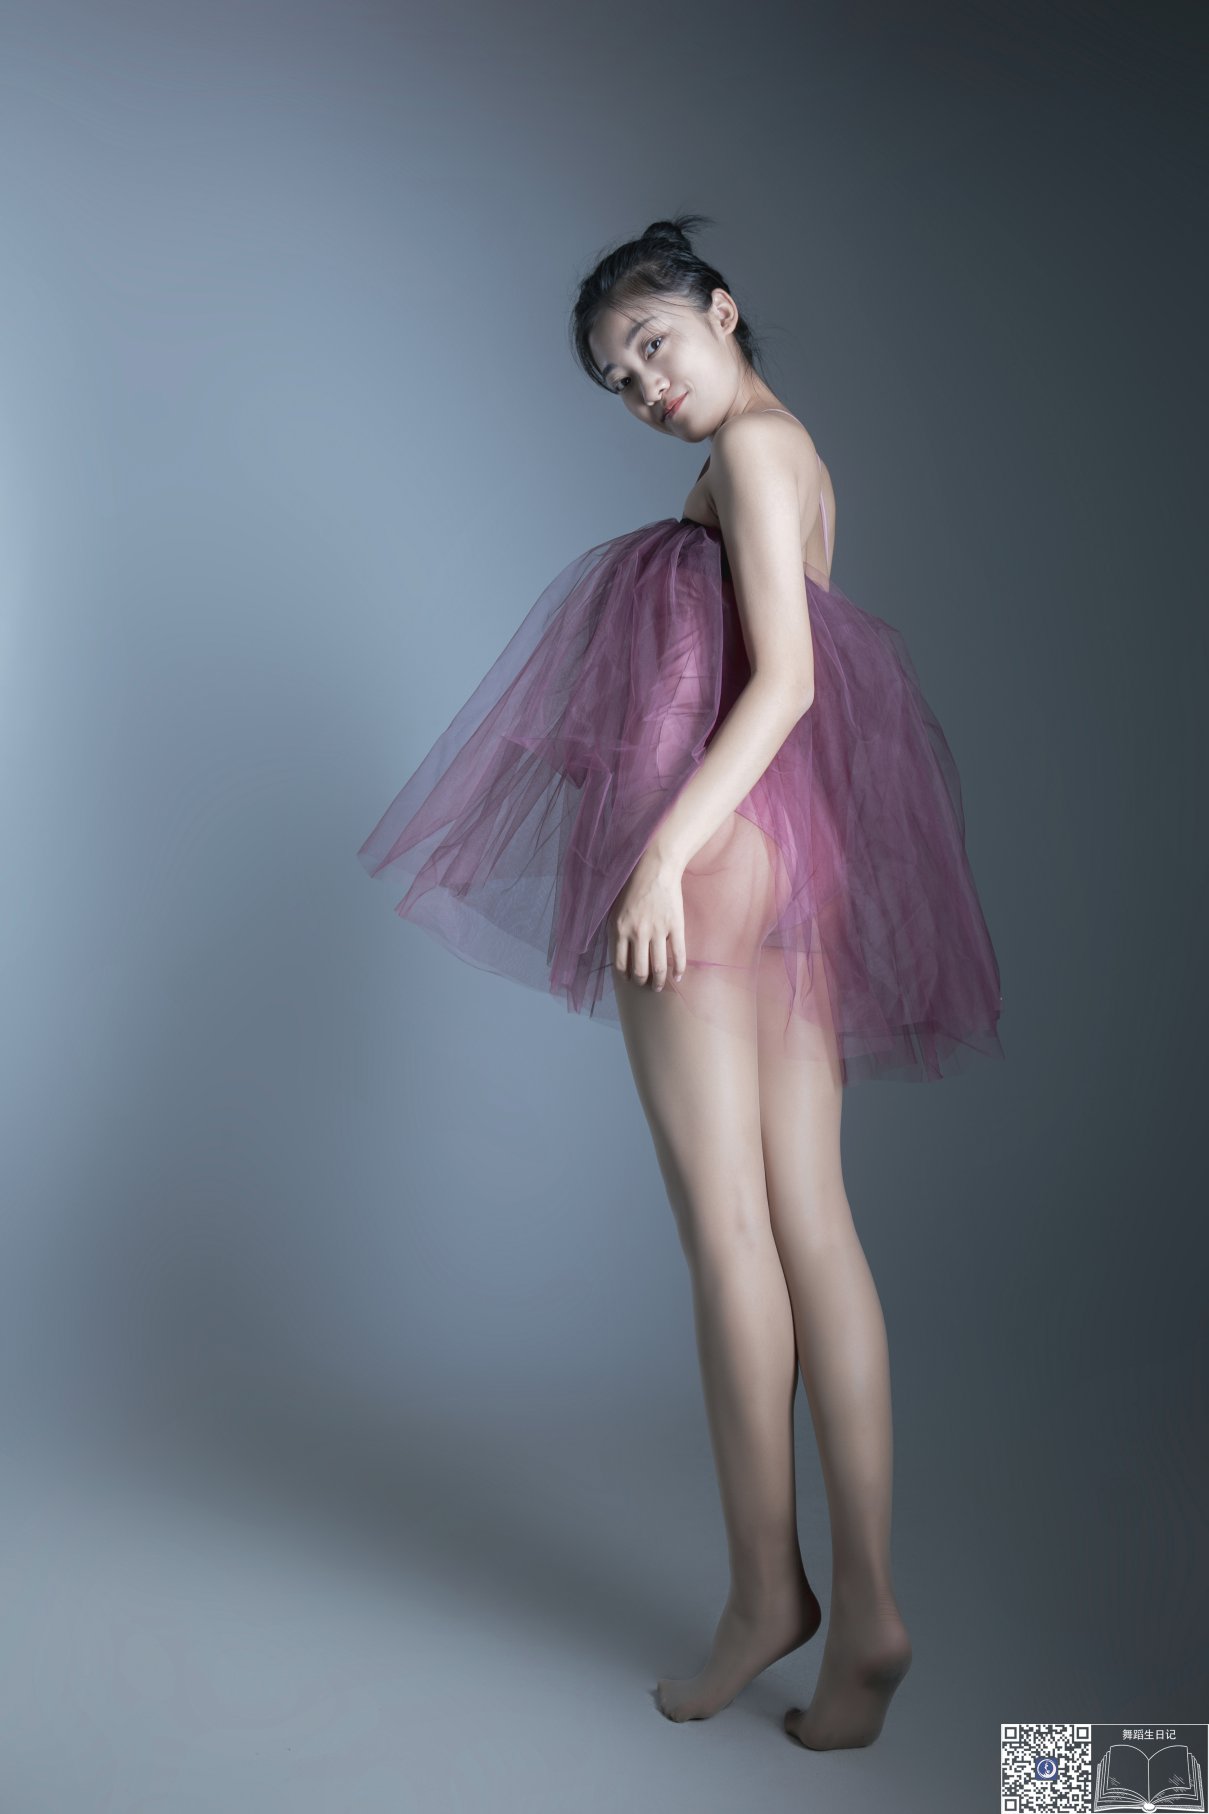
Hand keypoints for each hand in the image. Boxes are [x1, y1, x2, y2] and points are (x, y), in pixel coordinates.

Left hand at [608, 849, 686, 990]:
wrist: (656, 868)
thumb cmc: (633, 886)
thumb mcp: (616, 908)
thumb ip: (616, 930)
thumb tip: (619, 951)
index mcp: (620, 929)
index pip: (621, 963)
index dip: (625, 975)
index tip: (629, 980)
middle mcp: (638, 933)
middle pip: (640, 970)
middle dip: (642, 982)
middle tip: (646, 986)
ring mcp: (658, 931)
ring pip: (659, 966)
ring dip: (659, 981)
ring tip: (660, 986)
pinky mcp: (676, 926)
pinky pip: (679, 954)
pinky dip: (679, 969)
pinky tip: (678, 977)